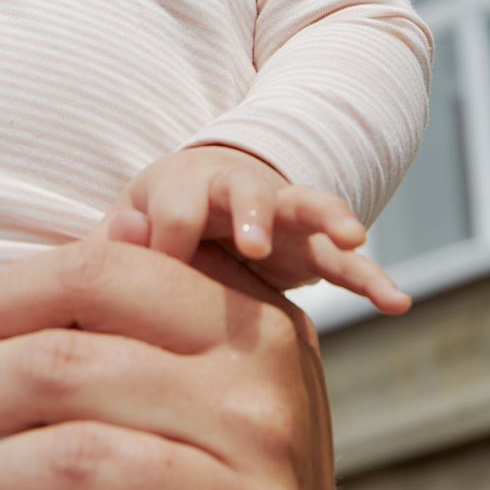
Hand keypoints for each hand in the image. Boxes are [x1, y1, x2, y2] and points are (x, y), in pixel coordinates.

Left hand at [105, 144, 410, 311]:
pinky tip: (395, 302)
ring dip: (324, 219)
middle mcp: (233, 191)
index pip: (176, 204)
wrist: (204, 206)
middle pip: (244, 191)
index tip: (163, 260)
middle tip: (252, 244)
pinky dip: (370, 276)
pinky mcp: (312, 246)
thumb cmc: (150, 232)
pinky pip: (344, 259)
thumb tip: (95, 254)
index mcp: (179, 187)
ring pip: (305, 207)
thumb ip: (107, 252)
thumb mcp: (125, 235)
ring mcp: (279, 215)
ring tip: (350, 238)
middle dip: (250, 214)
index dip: (168, 236)